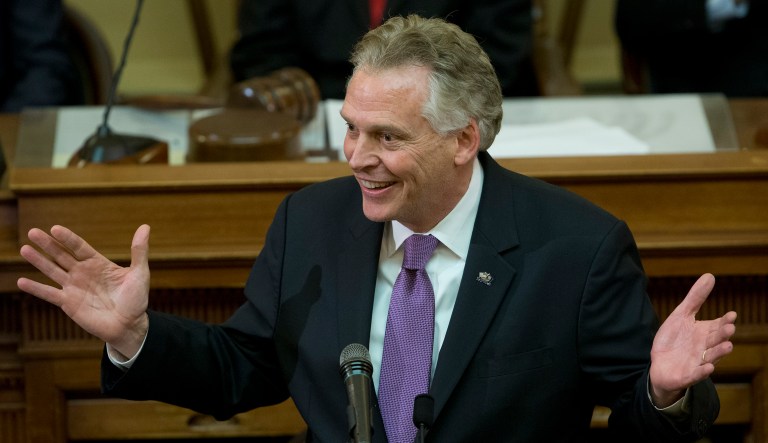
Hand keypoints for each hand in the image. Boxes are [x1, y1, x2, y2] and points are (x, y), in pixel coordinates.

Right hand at [17, 225, 151, 357]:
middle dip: (48, 244)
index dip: (68, 238)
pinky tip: (21, 281)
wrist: (129, 326)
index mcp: (98, 263)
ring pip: (52, 271)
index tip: (55, 228)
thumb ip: (139, 251)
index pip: (79, 247)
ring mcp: (74, 287)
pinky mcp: (68, 303)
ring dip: (38, 261)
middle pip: (62, 255)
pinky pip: (49, 294)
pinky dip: (36, 288)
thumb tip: (145, 227)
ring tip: (24, 249)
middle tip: (32, 232)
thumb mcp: (140, 273)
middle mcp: (83, 273)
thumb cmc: (136, 299)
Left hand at [649, 273, 736, 406]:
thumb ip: (695, 298)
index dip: (724, 321)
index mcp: (705, 333)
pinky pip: (695, 375)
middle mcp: (705, 348)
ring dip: (719, 353)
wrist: (660, 365)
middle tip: (730, 328)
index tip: (732, 315)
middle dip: (723, 335)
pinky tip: (708, 368)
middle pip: (716, 340)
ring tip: (728, 346)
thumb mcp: (681, 315)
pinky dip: (702, 372)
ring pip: (711, 357)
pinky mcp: (687, 375)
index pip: (718, 325)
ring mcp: (697, 362)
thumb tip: (710, 275)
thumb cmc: (674, 339)